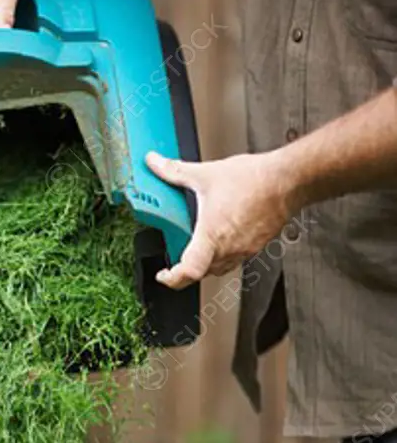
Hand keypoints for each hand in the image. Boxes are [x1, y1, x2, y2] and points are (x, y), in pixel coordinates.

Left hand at [146, 150, 296, 288]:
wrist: (288, 180)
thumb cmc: (254, 180)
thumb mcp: (206, 174)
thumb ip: (175, 171)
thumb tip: (155, 163)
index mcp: (212, 236)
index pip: (189, 272)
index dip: (172, 279)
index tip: (164, 276)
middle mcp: (229, 248)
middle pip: (202, 273)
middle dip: (186, 270)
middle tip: (175, 263)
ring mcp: (244, 250)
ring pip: (220, 268)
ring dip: (205, 264)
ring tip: (196, 250)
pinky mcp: (257, 246)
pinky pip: (235, 259)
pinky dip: (223, 255)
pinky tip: (222, 237)